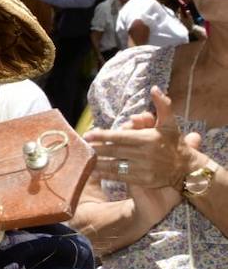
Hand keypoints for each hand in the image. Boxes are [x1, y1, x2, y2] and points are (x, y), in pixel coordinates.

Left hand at [86, 86, 202, 188]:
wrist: (186, 168)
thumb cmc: (174, 143)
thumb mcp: (169, 123)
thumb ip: (162, 106)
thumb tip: (154, 88)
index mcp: (148, 138)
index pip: (120, 136)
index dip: (103, 136)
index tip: (88, 135)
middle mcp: (145, 154)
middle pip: (114, 151)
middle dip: (96, 149)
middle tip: (82, 146)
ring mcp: (144, 168)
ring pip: (115, 165)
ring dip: (98, 163)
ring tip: (84, 159)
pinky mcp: (143, 180)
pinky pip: (120, 177)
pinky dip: (106, 175)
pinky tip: (94, 172)